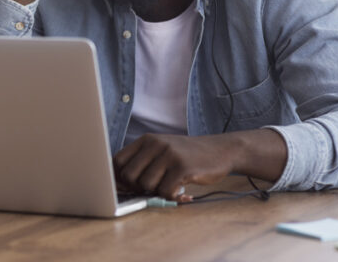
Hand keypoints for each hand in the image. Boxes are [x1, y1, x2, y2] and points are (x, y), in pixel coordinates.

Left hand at [113, 133, 237, 201]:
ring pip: (146, 185)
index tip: (127, 188)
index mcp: (146, 140)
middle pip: (129, 176)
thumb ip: (143, 162)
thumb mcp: (162, 150)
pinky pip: (165, 191)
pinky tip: (182, 190)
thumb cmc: (187, 155)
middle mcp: (155, 144)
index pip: (117, 161)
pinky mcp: (182, 168)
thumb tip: (118, 185)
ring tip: (170, 186)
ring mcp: (169, 155)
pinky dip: (172, 196)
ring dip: (156, 192)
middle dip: (137, 188)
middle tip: (153, 189)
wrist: (220, 150)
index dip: (118, 178)